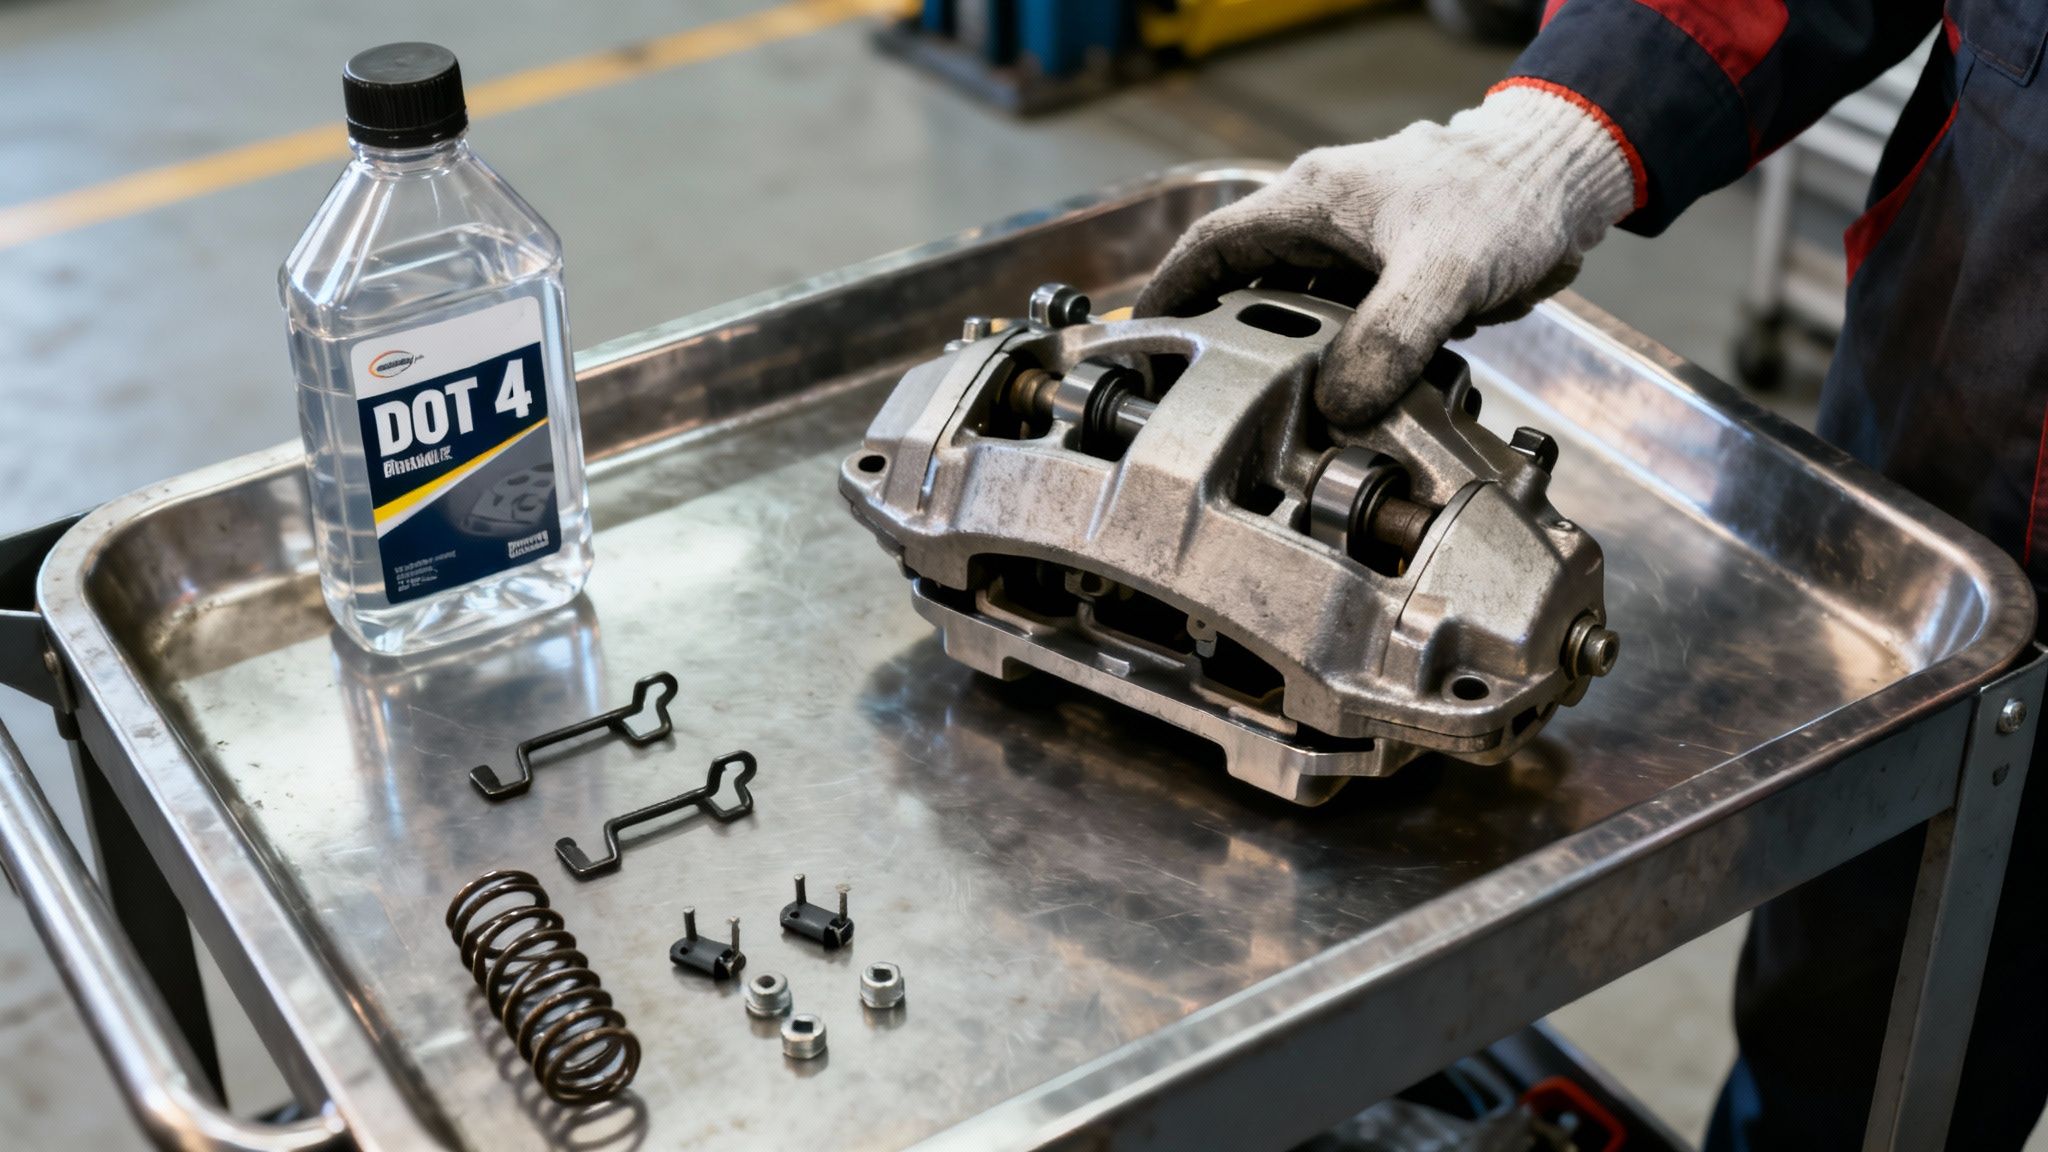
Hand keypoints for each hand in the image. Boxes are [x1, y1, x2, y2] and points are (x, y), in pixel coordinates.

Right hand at [1136, 85, 1637, 425]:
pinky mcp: (1387, 275)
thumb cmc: (1506, 198)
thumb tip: (1339, 404)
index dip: (1167, 298)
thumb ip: (1389, 339)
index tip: (1141, 345)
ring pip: (1295, 311)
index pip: (1210, 249)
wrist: (1568, 179)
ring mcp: (1353, 248)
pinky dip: (1335, 360)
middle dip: (1222, 340)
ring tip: (1266, 412)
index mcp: (1311, 201)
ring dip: (1284, 358)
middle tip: (1200, 398)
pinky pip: (1342, 324)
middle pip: (1245, 286)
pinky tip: (1342, 398)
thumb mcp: (1444, 273)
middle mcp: (1321, 220)